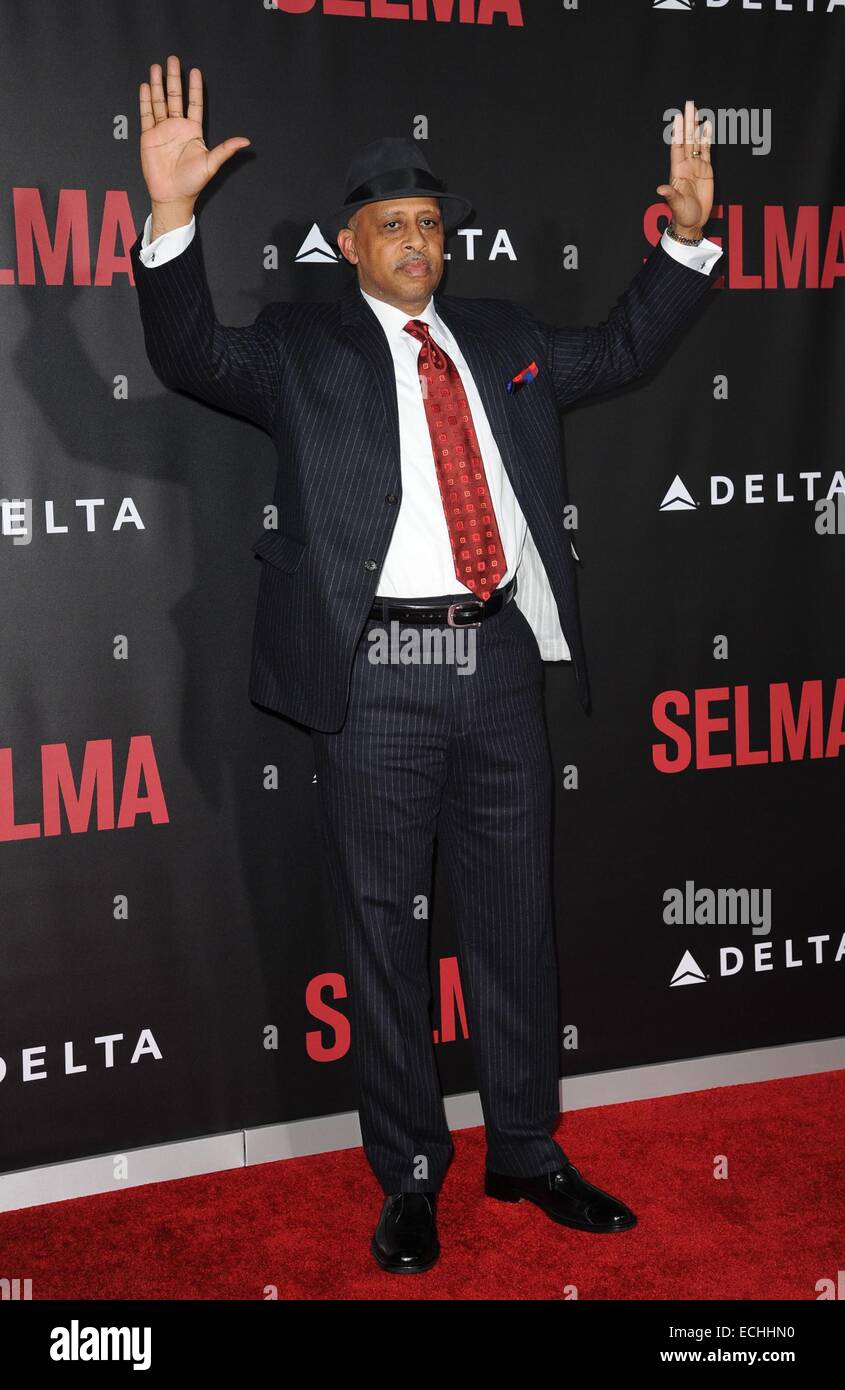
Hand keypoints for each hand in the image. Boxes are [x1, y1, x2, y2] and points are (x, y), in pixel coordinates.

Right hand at [139, 55, 250, 229]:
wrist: (172, 195)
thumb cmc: (192, 182)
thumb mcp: (211, 164)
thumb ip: (226, 149)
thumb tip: (245, 141)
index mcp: (193, 131)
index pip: (195, 104)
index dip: (195, 88)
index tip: (196, 71)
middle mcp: (177, 127)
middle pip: (175, 97)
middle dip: (174, 78)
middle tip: (173, 60)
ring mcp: (162, 130)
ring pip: (160, 102)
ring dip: (158, 85)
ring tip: (156, 68)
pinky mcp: (149, 136)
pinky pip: (147, 115)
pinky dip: (145, 100)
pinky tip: (145, 86)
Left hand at [655, 99, 714, 236]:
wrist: (693, 222)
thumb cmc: (682, 215)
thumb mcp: (676, 205)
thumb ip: (670, 195)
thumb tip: (659, 189)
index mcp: (678, 171)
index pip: (677, 147)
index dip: (677, 132)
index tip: (677, 117)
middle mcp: (686, 165)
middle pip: (687, 139)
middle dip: (688, 122)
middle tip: (689, 104)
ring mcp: (696, 166)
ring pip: (696, 141)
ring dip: (696, 126)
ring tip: (696, 110)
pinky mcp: (706, 169)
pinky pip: (707, 150)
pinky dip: (707, 137)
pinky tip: (707, 125)